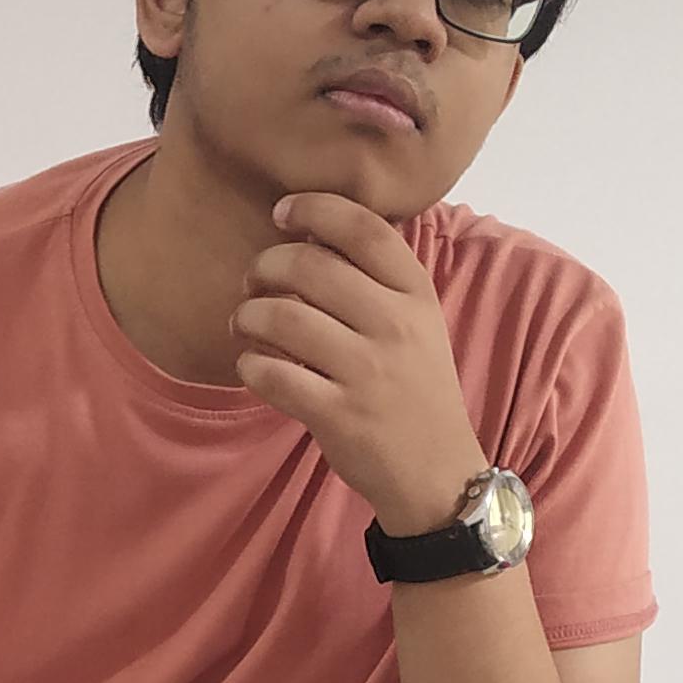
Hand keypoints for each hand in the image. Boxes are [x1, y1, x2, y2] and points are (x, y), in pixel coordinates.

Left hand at [231, 190, 488, 531]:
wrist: (438, 474)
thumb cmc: (416, 391)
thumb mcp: (419, 325)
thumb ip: (376, 281)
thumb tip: (308, 235)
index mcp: (416, 294)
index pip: (363, 228)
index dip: (313, 209)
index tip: (282, 214)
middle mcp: (394, 326)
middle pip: (309, 266)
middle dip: (265, 266)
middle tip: (254, 282)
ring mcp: (366, 372)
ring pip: (282, 317)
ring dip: (248, 315)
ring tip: (245, 324)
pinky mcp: (338, 415)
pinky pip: (272, 373)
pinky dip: (250, 364)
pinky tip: (254, 365)